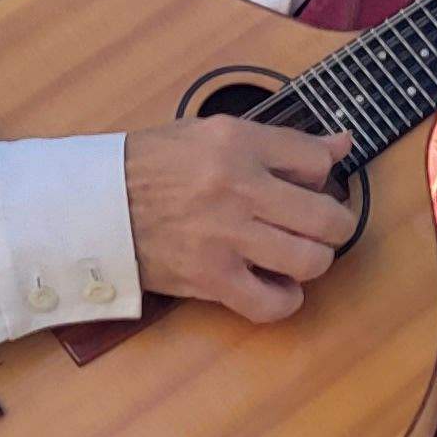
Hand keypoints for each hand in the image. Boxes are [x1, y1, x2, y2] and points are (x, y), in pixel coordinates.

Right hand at [121, 117, 357, 325]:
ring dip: (314, 260)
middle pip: (327, 217)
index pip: (317, 161)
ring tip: (298, 253)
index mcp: (237, 143)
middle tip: (322, 226)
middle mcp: (237, 188)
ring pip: (309, 261)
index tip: (308, 185)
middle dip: (336, 224)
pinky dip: (285, 300)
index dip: (322, 176)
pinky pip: (270, 303)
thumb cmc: (153, 165)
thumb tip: (341, 144)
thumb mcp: (212, 133)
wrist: (96, 203)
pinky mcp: (209, 278)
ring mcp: (225, 237)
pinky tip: (278, 285)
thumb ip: (280, 141)